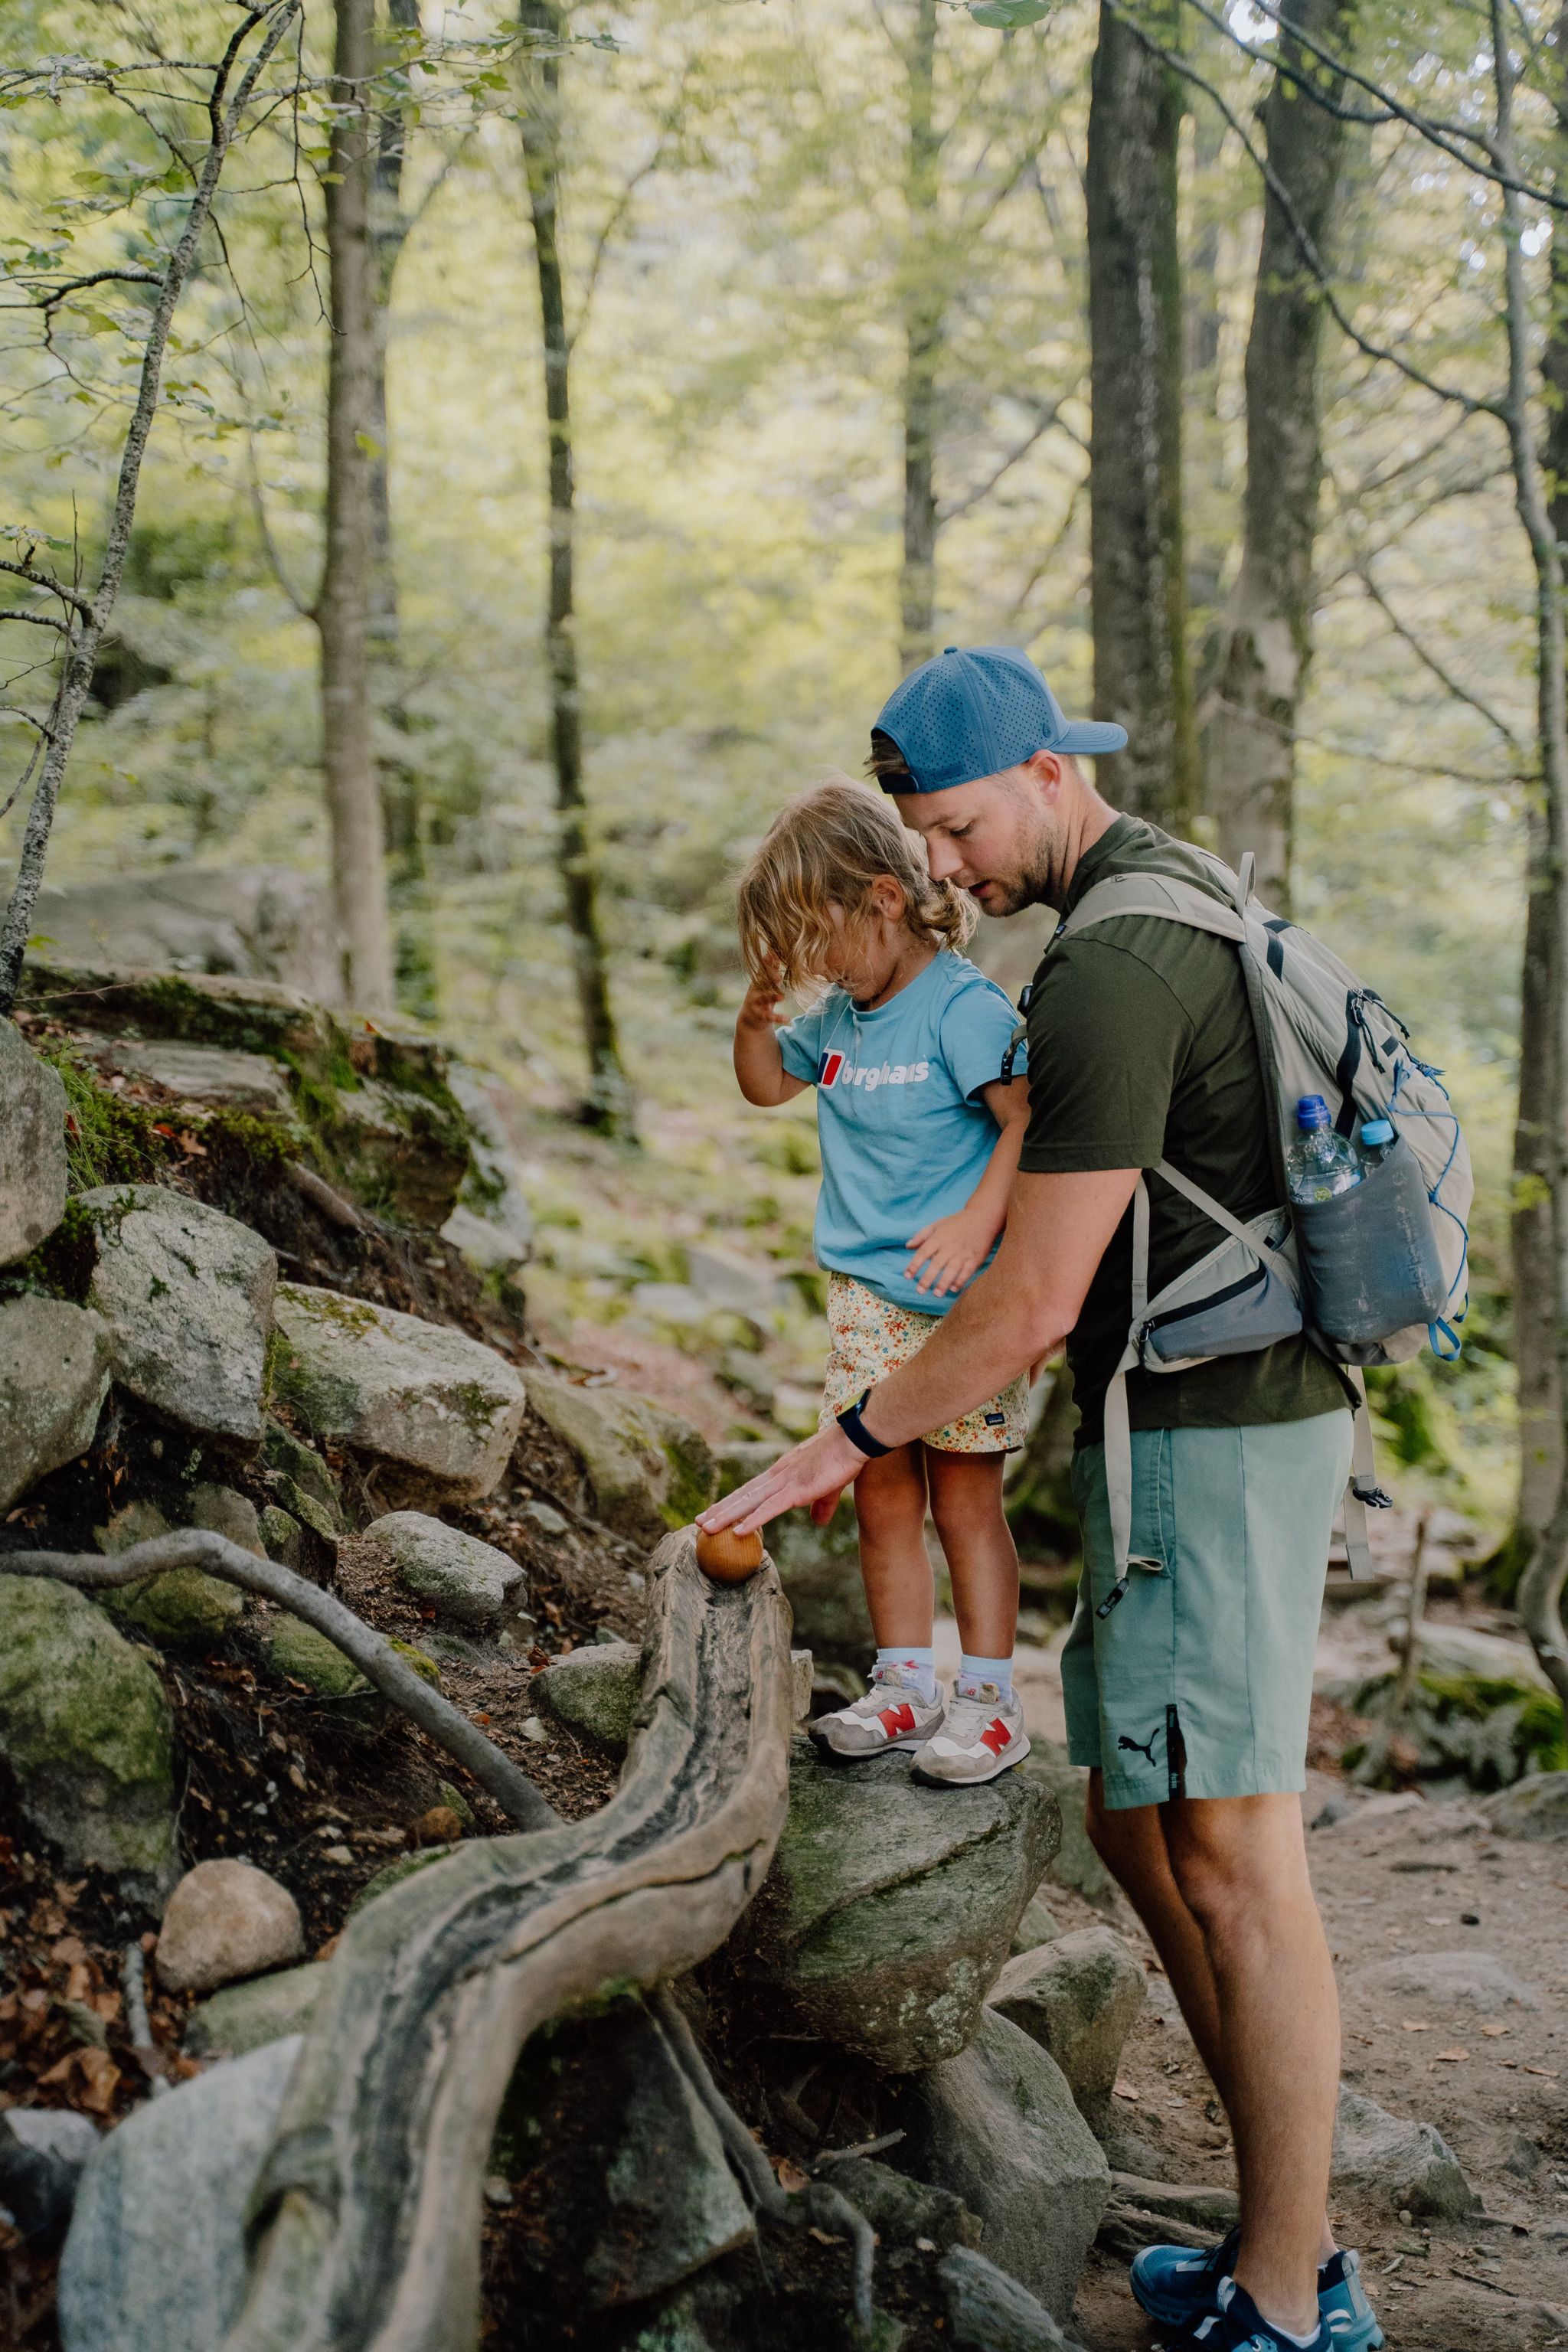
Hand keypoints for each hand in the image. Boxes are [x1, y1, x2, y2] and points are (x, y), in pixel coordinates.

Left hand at [697, 1421, 866, 1536]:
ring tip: (706, 1528)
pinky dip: (752, 1520)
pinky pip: (770, 1508)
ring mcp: (785, 1482)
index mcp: (783, 1472)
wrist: (856, 1438)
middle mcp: (778, 1475)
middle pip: (743, 1496)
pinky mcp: (797, 1490)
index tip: (714, 1511)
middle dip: (720, 1510)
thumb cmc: (845, 1457)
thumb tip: (818, 1522)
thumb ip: (821, 1505)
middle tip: (698, 1522)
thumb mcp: (829, 1486)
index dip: (732, 1502)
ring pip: (749, 1503)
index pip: (751, 1489)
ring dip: (726, 1517)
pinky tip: (737, 1531)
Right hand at [737, 957, 787, 1034]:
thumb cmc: (761, 996)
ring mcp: (756, 1003)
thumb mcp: (764, 983)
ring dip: (773, 997)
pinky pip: (769, 1016)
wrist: (750, 1018)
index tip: (772, 954)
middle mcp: (755, 991)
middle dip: (769, 979)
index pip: (763, 970)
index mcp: (758, 981)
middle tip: (778, 976)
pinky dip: (778, 1017)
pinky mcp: (760, 1015)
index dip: (767, 963)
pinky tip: (787, 1018)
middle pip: (762, 983)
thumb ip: (769, 969)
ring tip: (782, 997)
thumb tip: (771, 951)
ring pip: (764, 999)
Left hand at [903, 1209, 993, 1296]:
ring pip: (952, 1270)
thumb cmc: (957, 1222)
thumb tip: (908, 1246)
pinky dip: (961, 1280)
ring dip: (944, 1283)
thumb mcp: (938, 1224)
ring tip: (936, 1294)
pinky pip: (967, 1271)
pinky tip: (954, 1289)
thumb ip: (922, 1235)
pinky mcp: (975, 1258)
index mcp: (939, 1237)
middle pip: (937, 1264)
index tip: (907, 1276)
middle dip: (927, 1278)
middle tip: (919, 1291)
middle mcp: (950, 1246)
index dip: (914, 1265)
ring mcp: (963, 1253)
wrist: (983, 1217)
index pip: (923, 1252)